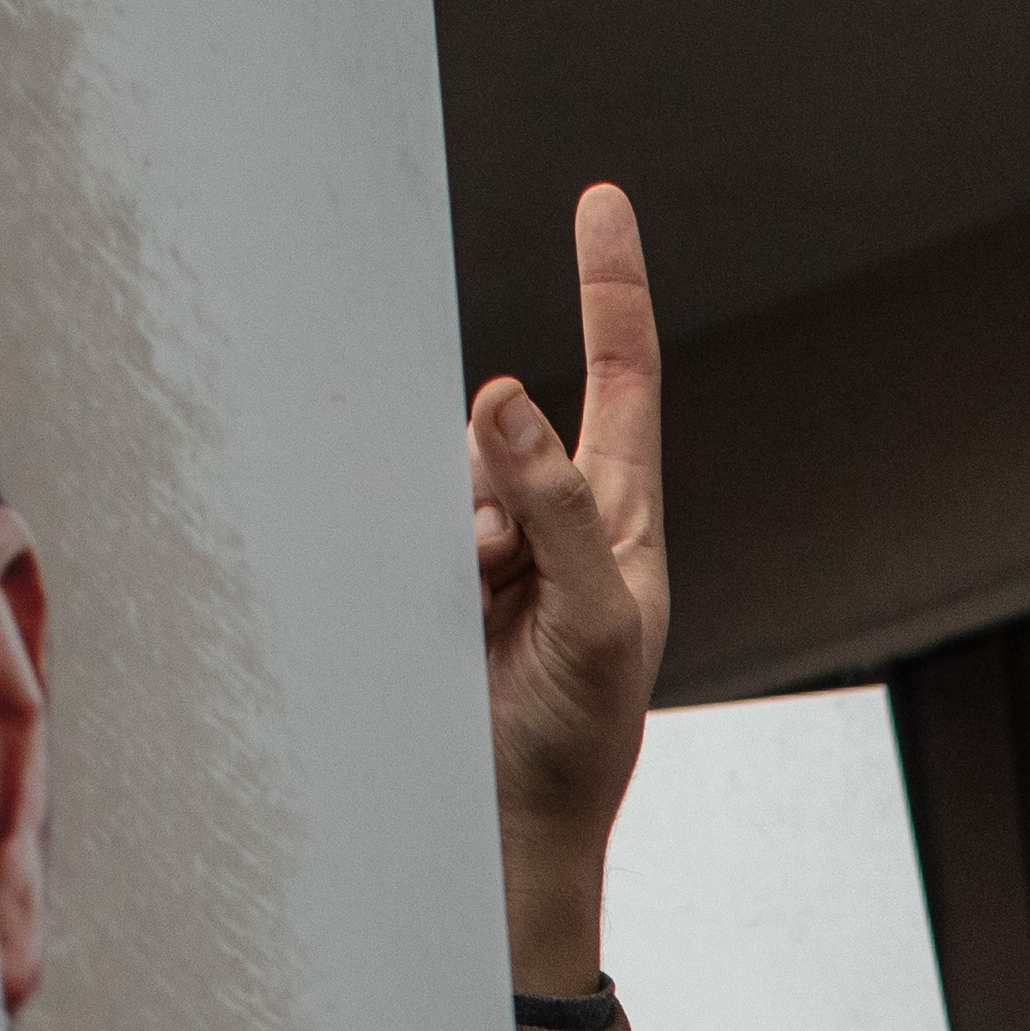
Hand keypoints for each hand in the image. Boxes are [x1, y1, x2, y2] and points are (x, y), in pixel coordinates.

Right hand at [470, 181, 669, 998]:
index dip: (610, 287)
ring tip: (477, 612)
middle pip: (509, 427)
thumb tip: (505, 397)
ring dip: (454, 533)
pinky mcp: (433, 583)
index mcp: (622, 521)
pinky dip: (418, 555)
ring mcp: (491, 554)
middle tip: (497, 562)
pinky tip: (439, 615)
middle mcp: (556, 521)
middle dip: (492, 469)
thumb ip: (554, 508)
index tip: (600, 201)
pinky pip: (408, 523)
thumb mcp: (595, 619)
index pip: (622, 376)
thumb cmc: (579, 738)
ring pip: (448, 476)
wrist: (508, 829)